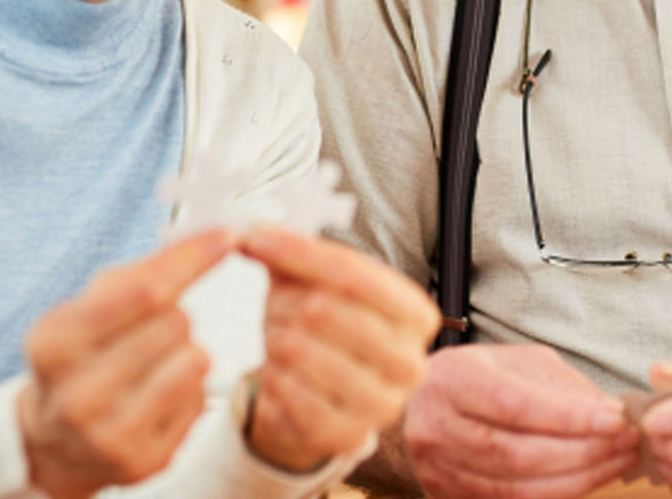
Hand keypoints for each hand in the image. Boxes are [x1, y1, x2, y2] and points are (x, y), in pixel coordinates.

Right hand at [16, 230, 233, 498]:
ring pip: (195, 361)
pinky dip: (189, 388)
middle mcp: (76, 396)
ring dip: (187, 350)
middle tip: (148, 330)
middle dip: (174, 315)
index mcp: (54, 345)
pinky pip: (200, 400)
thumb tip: (212, 237)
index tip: (225, 237)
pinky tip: (157, 394)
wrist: (55, 438)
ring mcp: (109, 436)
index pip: (144, 292)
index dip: (192, 259)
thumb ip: (147, 270)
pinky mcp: (143, 461)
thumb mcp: (90, 304)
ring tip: (155, 361)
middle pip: (174, 323)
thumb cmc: (79, 357)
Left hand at [237, 228, 440, 470]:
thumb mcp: (320, 284)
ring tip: (278, 338)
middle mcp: (410, 362)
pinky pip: (289, 394)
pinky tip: (276, 370)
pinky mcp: (347, 436)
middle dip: (283, 301)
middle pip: (324, 309)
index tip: (257, 240)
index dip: (299, 253)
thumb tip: (255, 235)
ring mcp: (383, 405)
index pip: (352, 273)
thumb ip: (294, 254)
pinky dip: (272, 377)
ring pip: (300, 350)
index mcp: (416, 315)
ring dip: (274, 338)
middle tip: (273, 305)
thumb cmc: (328, 332)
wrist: (326, 397)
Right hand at [402, 342, 639, 498]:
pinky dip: (558, 494)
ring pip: (518, 488)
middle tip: (627, 443)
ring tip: (618, 461)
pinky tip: (590, 479)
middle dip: (583, 452)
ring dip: (579, 478)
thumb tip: (609, 413)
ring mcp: (440, 470)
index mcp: (452, 380)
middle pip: (518, 453)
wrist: (421, 408)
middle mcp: (438, 428)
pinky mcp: (450, 498)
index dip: (569, 417)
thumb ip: (560, 385)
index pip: (515, 404)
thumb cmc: (478, 379)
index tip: (616, 419)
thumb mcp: (516, 362)